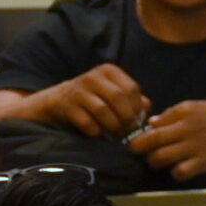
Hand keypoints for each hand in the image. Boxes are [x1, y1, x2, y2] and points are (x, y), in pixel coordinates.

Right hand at [34, 65, 149, 136]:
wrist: (59, 101)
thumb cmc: (94, 100)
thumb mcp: (114, 94)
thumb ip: (134, 100)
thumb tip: (146, 109)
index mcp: (109, 71)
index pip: (131, 88)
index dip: (137, 108)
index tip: (136, 121)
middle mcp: (93, 76)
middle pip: (118, 98)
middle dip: (126, 119)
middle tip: (127, 132)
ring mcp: (78, 90)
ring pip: (103, 111)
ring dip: (112, 127)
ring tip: (114, 134)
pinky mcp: (66, 105)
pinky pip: (87, 123)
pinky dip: (95, 132)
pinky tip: (97, 133)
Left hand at [126, 100, 205, 181]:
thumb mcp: (197, 107)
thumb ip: (173, 114)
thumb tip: (151, 122)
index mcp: (184, 112)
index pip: (154, 123)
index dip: (142, 132)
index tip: (138, 138)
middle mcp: (187, 128)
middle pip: (152, 140)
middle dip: (138, 148)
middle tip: (137, 152)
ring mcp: (195, 147)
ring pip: (161, 157)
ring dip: (154, 161)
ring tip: (157, 161)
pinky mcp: (204, 162)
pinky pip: (180, 171)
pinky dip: (175, 173)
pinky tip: (178, 170)